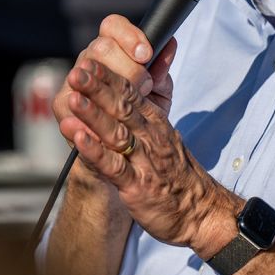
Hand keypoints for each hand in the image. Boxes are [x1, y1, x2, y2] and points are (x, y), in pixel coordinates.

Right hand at [53, 14, 175, 134]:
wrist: (129, 144)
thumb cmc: (144, 108)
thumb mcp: (159, 89)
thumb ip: (161, 67)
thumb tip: (170, 43)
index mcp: (111, 49)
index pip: (113, 27)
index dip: (129, 36)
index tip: (147, 54)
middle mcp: (88, 61)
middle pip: (100, 48)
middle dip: (127, 67)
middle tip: (145, 86)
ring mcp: (73, 83)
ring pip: (84, 74)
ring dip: (107, 88)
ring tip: (125, 101)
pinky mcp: (63, 108)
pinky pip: (70, 107)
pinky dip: (89, 114)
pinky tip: (104, 121)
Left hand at [59, 55, 233, 251]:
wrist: (201, 212)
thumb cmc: (179, 176)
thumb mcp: (167, 137)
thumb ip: (149, 113)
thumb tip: (142, 85)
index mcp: (156, 124)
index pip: (132, 94)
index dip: (109, 78)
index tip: (90, 62)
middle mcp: (150, 137)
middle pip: (122, 107)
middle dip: (97, 88)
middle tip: (77, 71)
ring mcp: (144, 161)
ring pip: (116, 133)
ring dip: (93, 114)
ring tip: (73, 98)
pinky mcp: (137, 186)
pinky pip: (114, 166)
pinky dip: (95, 151)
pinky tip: (79, 138)